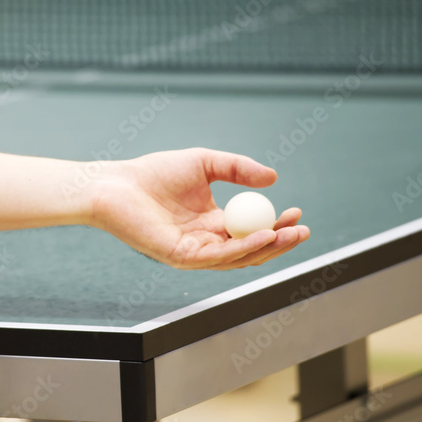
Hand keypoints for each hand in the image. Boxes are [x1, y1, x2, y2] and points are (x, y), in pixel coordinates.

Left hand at [90, 148, 308, 269]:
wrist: (118, 184)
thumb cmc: (155, 173)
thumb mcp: (206, 163)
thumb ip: (238, 169)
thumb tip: (272, 179)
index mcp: (212, 223)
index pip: (252, 230)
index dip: (277, 224)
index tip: (297, 210)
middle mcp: (206, 242)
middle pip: (251, 250)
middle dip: (280, 242)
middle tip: (303, 229)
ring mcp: (194, 253)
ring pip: (238, 258)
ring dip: (267, 247)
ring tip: (290, 233)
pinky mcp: (181, 258)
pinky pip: (218, 257)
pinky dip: (242, 248)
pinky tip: (263, 235)